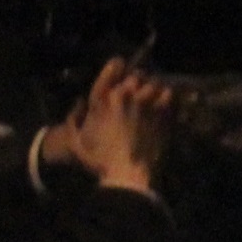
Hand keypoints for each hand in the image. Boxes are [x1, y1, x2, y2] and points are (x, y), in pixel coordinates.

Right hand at [39, 59, 177, 192]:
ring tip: (150, 99)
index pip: (113, 67)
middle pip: (135, 76)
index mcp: (102, 100)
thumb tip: (79, 103)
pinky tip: (162, 106)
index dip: (117, 67)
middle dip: (135, 82)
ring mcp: (145, 102)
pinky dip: (165, 97)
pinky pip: (167, 93)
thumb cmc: (99, 162)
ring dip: (151, 90)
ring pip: (152, 83)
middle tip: (135, 94)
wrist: (127, 174)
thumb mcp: (77, 144)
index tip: (120, 70)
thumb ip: (73, 121)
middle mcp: (124, 95)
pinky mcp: (162, 111)